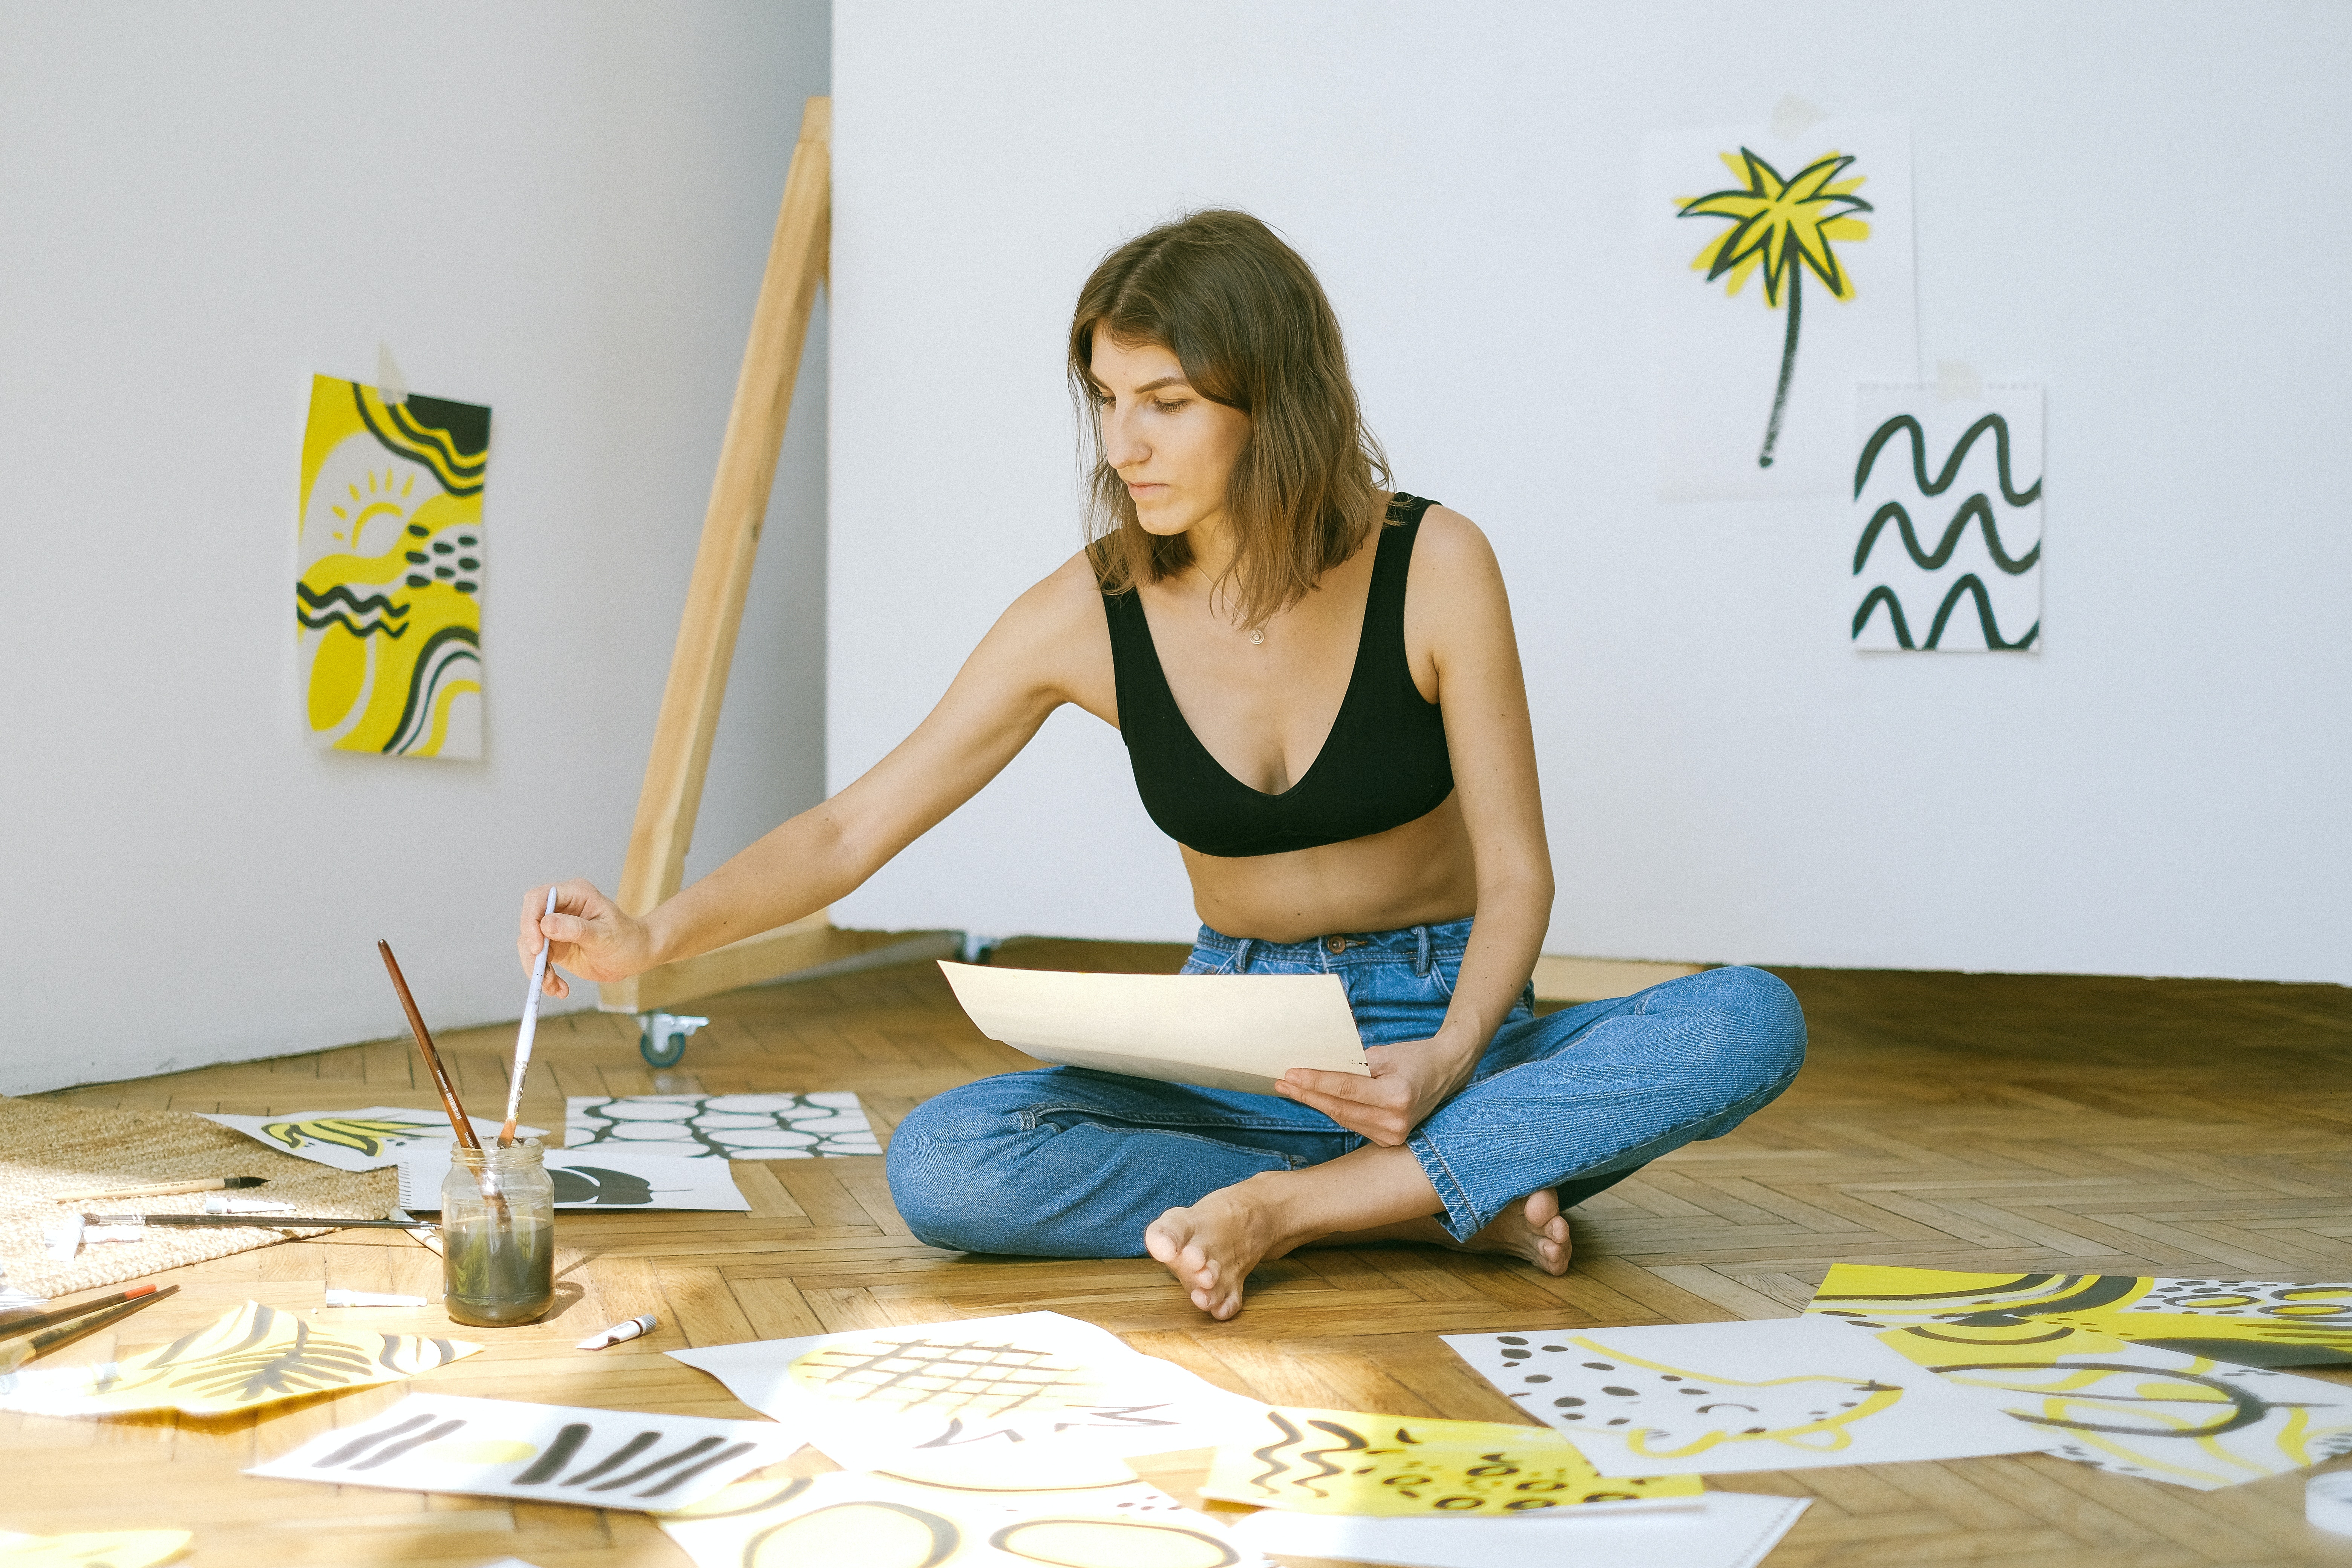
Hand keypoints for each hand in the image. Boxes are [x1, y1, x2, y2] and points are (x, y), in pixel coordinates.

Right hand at [517, 879, 652, 998]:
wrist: (636, 955)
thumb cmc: (628, 938)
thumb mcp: (605, 935)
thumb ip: (576, 929)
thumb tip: (546, 925)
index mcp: (575, 894)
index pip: (538, 898)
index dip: (530, 920)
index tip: (538, 946)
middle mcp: (561, 908)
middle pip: (529, 924)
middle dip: (531, 951)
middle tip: (541, 973)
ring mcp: (556, 929)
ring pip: (530, 946)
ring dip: (537, 969)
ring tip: (554, 986)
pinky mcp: (556, 948)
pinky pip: (539, 962)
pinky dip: (544, 978)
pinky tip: (559, 989)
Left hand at [1275, 1034, 1478, 1145]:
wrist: (1446, 1072)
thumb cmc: (1415, 1058)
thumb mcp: (1385, 1053)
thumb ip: (1353, 1065)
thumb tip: (1317, 1070)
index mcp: (1397, 1095)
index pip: (1345, 1089)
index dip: (1315, 1082)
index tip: (1289, 1074)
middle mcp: (1396, 1121)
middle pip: (1340, 1108)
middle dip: (1307, 1094)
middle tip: (1281, 1082)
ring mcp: (1394, 1134)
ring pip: (1343, 1118)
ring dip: (1315, 1104)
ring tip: (1291, 1089)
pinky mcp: (1390, 1139)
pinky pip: (1353, 1123)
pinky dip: (1334, 1111)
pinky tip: (1315, 1100)